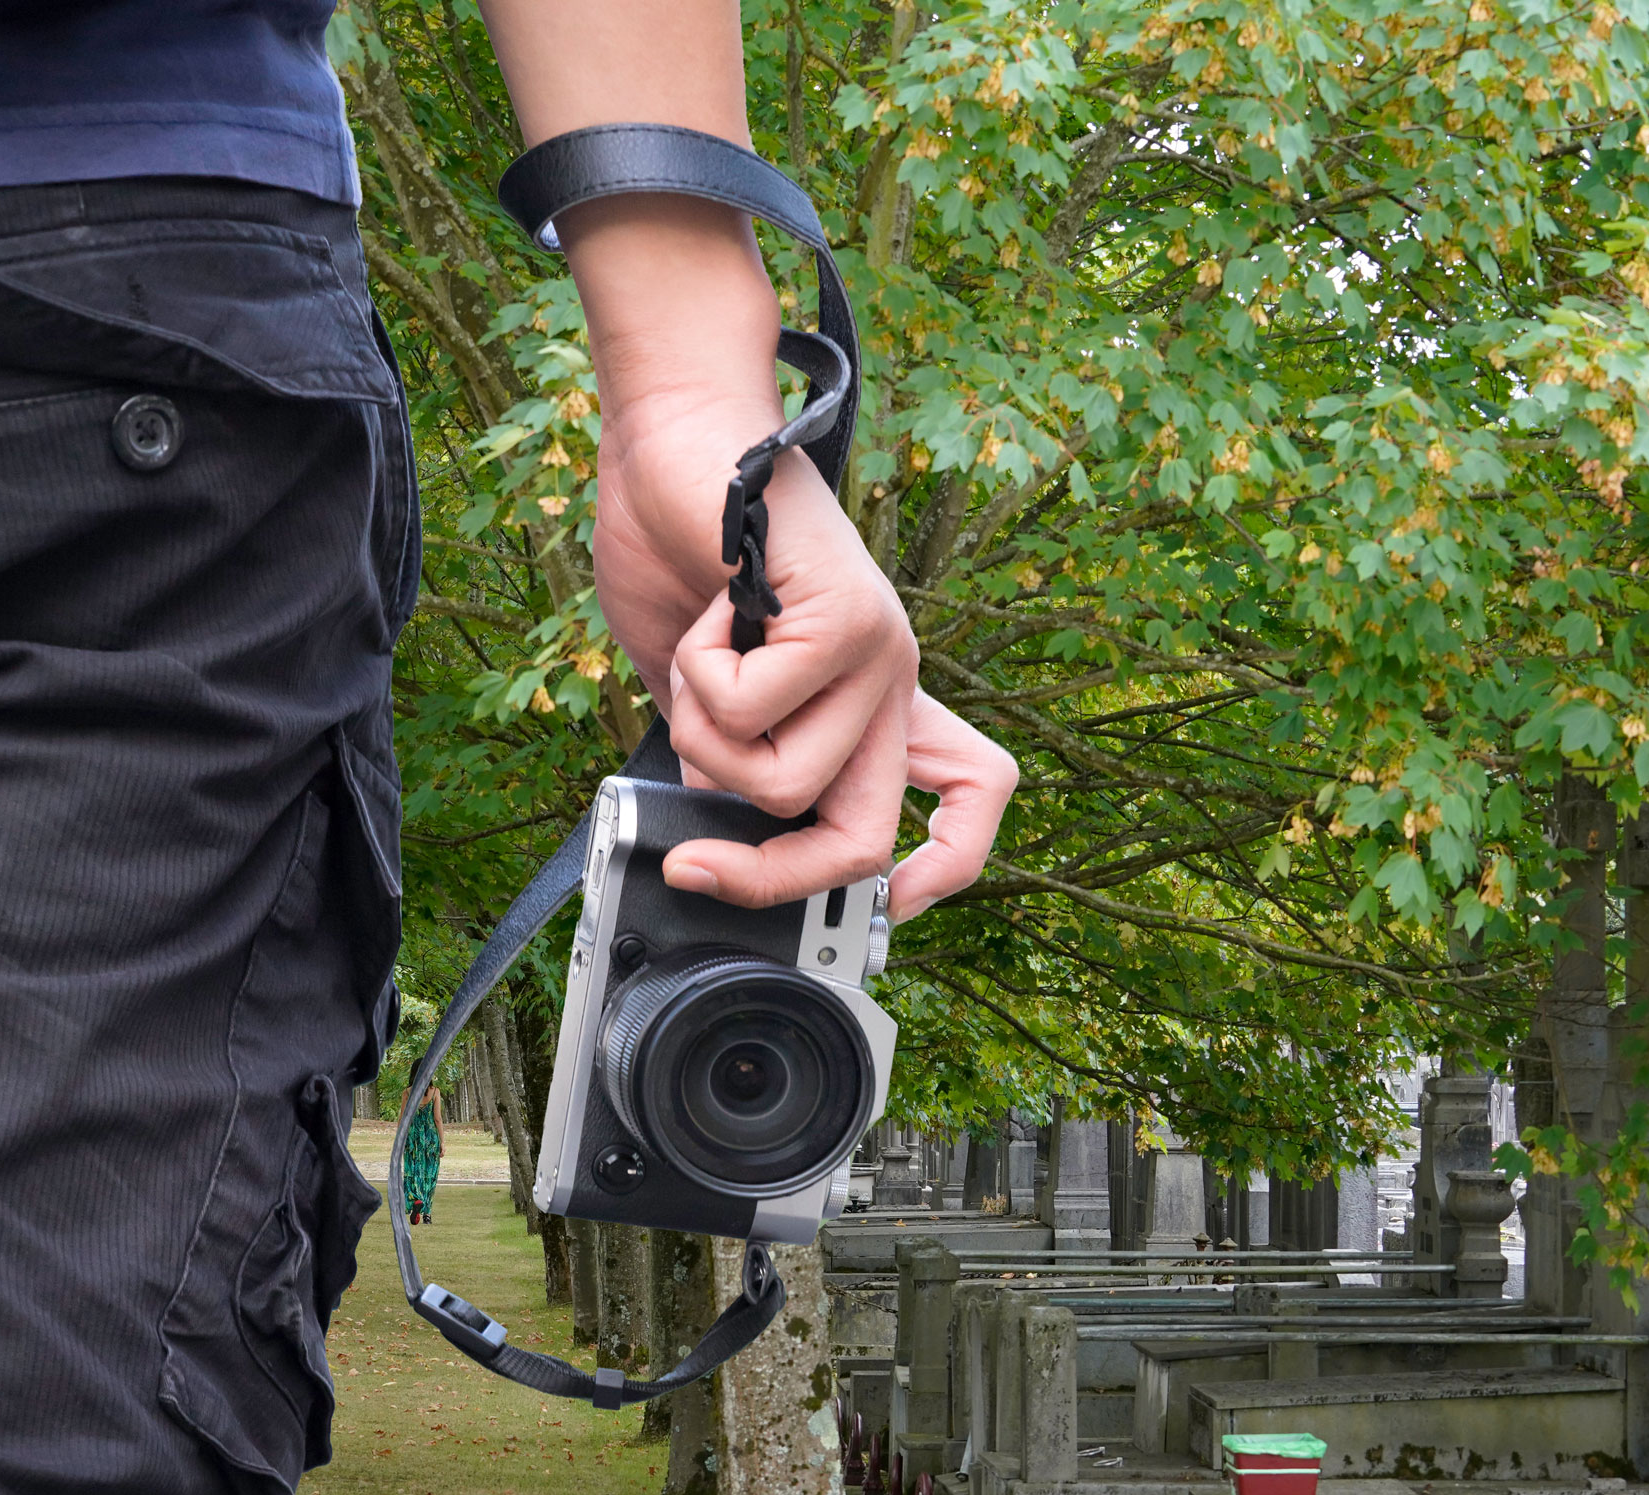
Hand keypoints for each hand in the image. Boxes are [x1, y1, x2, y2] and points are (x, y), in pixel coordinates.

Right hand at [565, 196, 1014, 921]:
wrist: (675, 436)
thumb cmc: (676, 546)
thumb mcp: (694, 689)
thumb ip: (719, 760)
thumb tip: (701, 844)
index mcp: (865, 696)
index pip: (973, 791)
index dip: (950, 865)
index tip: (896, 903)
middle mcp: (891, 679)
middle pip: (861, 841)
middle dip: (765, 877)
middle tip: (690, 861)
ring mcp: (879, 650)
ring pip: (786, 787)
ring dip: (707, 743)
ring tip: (702, 660)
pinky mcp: (849, 617)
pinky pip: (754, 711)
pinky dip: (701, 677)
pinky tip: (714, 612)